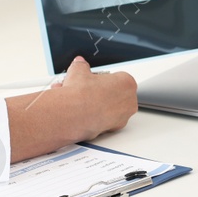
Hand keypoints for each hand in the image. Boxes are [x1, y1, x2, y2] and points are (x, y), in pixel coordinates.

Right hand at [6, 56, 138, 160]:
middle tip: (78, 91)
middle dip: (94, 94)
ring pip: (104, 110)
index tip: (88, 83)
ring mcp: (119, 118)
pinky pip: (97, 122)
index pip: (117, 80)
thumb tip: (77, 65)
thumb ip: (80, 68)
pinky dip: (86, 119)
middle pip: (111, 96)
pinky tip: (72, 114)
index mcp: (126, 83)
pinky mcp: (108, 131)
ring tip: (69, 101)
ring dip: (88, 107)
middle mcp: (127, 102)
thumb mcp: (77, 72)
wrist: (71, 114)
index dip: (99, 81)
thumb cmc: (78, 93)